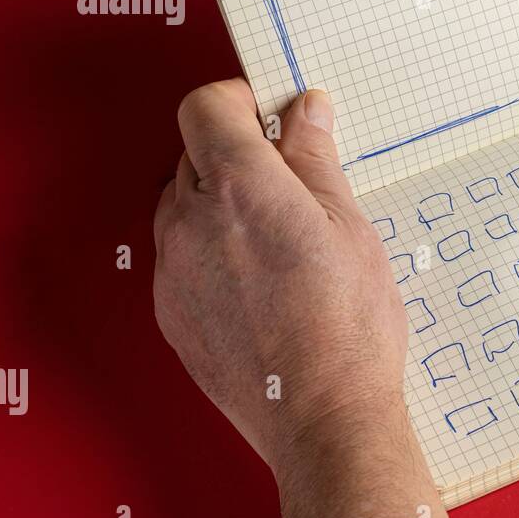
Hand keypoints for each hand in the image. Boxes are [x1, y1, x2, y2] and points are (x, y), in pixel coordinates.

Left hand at [153, 79, 465, 517]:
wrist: (321, 417)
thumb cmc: (346, 326)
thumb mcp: (349, 225)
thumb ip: (315, 159)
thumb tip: (305, 110)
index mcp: (238, 185)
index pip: (205, 105)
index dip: (239, 100)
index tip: (271, 115)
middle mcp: (190, 220)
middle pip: (193, 152)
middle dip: (236, 152)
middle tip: (291, 180)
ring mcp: (172, 269)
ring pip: (183, 205)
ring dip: (219, 202)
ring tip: (278, 236)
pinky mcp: (169, 312)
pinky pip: (180, 256)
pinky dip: (211, 251)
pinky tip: (260, 280)